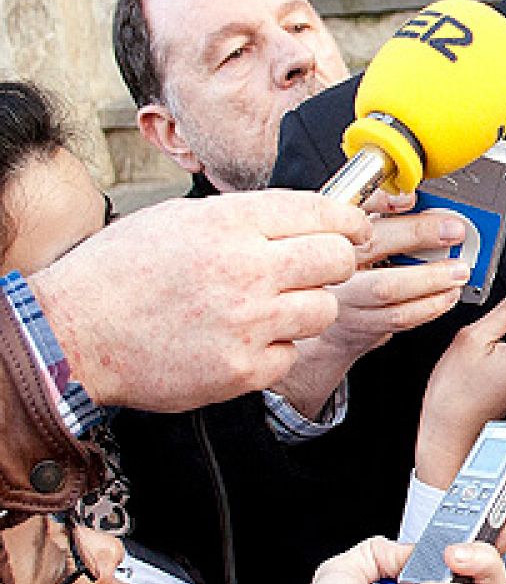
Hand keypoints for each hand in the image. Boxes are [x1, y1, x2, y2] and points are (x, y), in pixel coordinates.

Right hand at [32, 190, 369, 409]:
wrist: (73, 333)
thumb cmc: (122, 272)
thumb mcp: (181, 218)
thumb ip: (247, 216)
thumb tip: (309, 215)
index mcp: (231, 224)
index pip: (324, 213)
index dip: (350, 222)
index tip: (354, 230)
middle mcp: (245, 270)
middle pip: (338, 260)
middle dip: (335, 263)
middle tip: (316, 270)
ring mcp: (246, 323)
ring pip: (324, 310)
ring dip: (305, 309)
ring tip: (266, 308)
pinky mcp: (241, 370)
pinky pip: (291, 354)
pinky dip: (274, 350)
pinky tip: (241, 340)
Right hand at [273, 201, 472, 417]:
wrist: (320, 317)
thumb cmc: (346, 266)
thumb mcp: (354, 229)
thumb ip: (377, 206)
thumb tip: (406, 197)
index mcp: (334, 232)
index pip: (353, 208)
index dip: (382, 201)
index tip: (412, 199)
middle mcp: (336, 263)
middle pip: (374, 245)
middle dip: (419, 235)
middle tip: (454, 232)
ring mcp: (345, 297)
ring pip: (389, 289)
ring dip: (432, 279)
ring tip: (458, 271)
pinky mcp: (360, 325)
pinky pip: (398, 318)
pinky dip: (429, 306)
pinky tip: (447, 295)